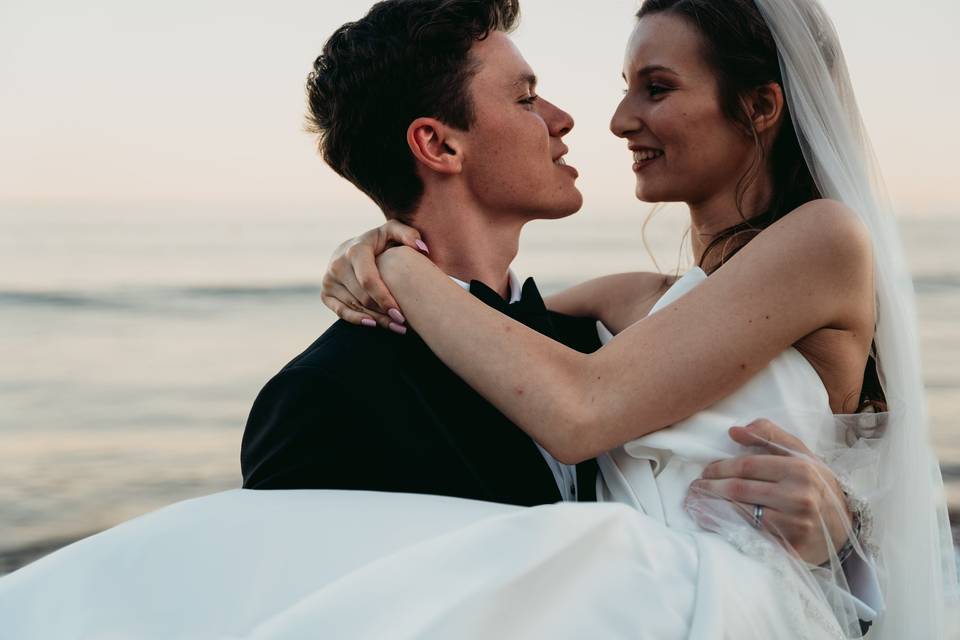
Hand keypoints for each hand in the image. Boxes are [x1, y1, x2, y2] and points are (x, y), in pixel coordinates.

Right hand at [321, 219, 427, 332]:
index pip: (368, 280)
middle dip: (383, 313)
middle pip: (363, 298)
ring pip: (355, 307)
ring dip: (376, 320)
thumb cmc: (379, 242)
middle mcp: (338, 264)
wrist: (351, 249)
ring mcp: (329, 279)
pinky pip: (340, 312)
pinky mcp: (325, 292)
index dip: (384, 299)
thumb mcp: (393, 232)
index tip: (401, 314)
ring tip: (396, 327)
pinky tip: (374, 325)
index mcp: (355, 250)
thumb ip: (409, 234)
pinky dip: (357, 320)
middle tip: (403, 323)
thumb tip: (421, 248)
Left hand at [690, 418, 852, 565]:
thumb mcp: (802, 454)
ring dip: (712, 508)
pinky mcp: (791, 547)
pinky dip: (727, 527)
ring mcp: (795, 525)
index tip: (706, 471)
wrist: (845, 527)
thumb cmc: (816, 485)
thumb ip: (770, 436)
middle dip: (710, 488)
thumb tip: (734, 431)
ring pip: (741, 513)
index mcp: (800, 469)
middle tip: (695, 487)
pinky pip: (751, 535)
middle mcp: (799, 497)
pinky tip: (712, 521)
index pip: (747, 466)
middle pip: (740, 490)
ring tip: (696, 502)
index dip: (720, 468)